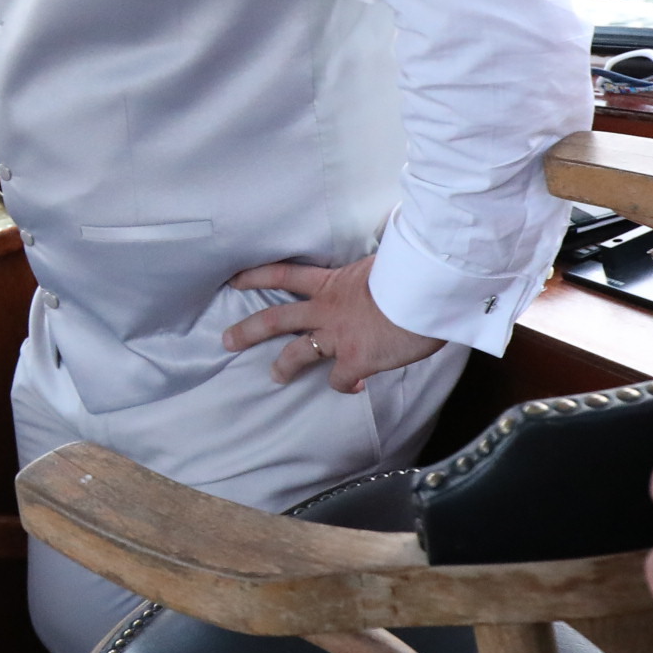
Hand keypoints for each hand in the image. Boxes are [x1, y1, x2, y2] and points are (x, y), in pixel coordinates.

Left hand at [221, 255, 441, 395]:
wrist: (425, 293)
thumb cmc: (412, 272)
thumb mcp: (383, 264)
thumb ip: (370, 274)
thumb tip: (381, 271)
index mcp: (332, 282)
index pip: (284, 275)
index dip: (256, 276)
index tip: (234, 281)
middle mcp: (327, 309)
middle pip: (276, 319)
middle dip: (248, 330)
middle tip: (227, 340)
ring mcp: (338, 337)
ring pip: (298, 354)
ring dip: (283, 367)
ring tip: (275, 376)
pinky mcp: (355, 360)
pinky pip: (340, 380)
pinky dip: (344, 386)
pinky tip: (353, 388)